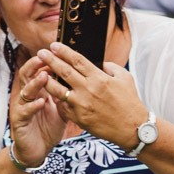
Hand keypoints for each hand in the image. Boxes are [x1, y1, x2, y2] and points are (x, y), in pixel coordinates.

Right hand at [7, 56, 65, 169]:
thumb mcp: (61, 110)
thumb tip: (82, 82)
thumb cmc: (49, 128)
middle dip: (36, 65)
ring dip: (35, 83)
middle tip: (45, 57)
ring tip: (45, 76)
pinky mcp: (19, 121)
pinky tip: (41, 102)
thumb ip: (66, 95)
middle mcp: (28, 96)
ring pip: (25, 91)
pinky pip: (25, 111)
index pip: (39, 71)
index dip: (46, 62)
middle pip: (27, 75)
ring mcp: (22, 107)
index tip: (56, 53)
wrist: (37, 150)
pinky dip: (33, 106)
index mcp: (38, 91)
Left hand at [34, 42, 150, 148]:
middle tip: (41, 53)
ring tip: (40, 73)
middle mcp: (88, 90)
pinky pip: (64, 106)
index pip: (77, 60)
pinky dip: (59, 99)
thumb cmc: (130, 102)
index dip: (64, 51)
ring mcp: (81, 105)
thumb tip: (98, 63)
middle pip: (64, 71)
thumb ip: (110, 67)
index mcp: (99, 78)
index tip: (54, 46)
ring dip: (47, 80)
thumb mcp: (125, 78)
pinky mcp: (78, 118)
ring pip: (57, 89)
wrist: (132, 128)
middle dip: (50, 60)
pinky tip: (54, 94)